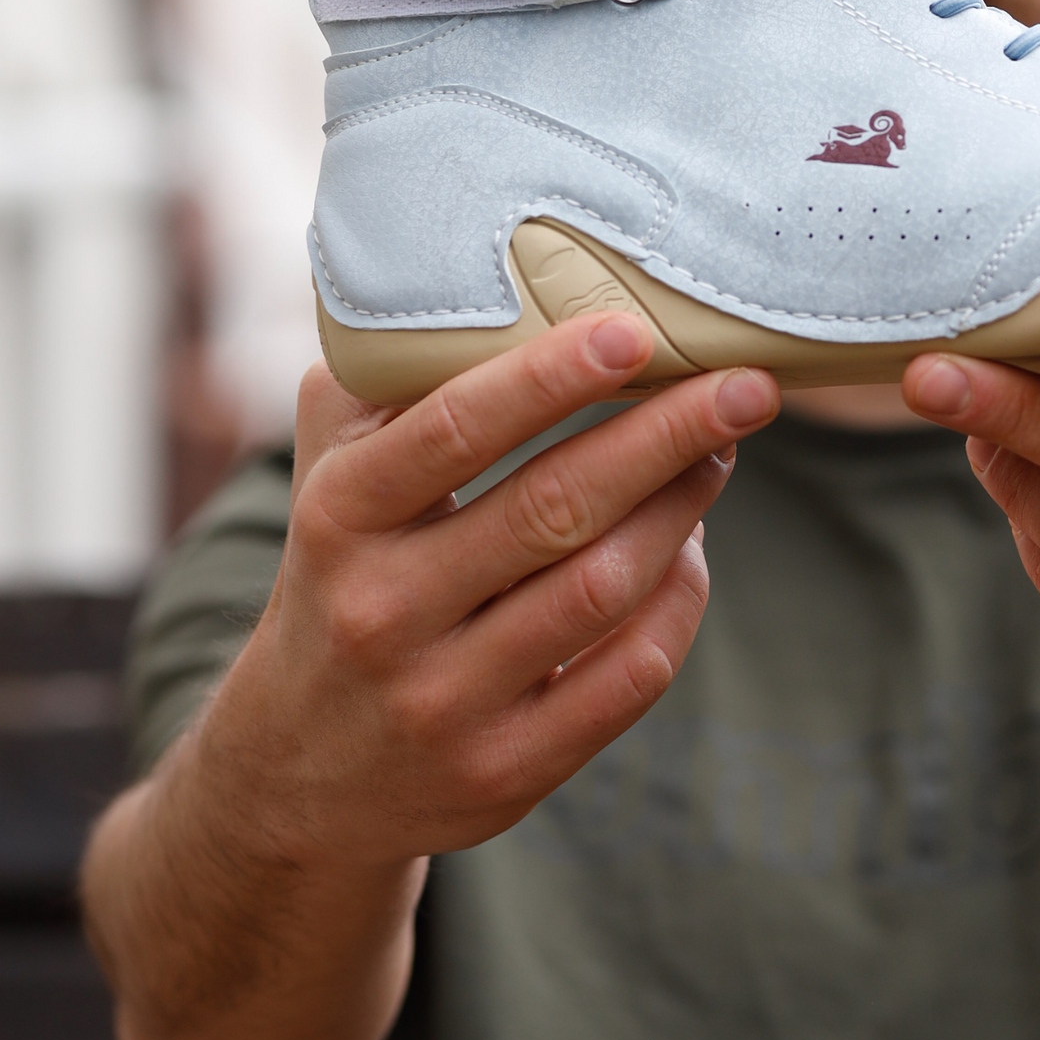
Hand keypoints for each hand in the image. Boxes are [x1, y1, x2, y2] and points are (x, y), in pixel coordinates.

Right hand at [83, 314, 779, 1039]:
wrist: (292, 781)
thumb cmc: (338, 580)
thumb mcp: (325, 477)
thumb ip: (378, 379)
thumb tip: (447, 258)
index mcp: (338, 518)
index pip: (455, 431)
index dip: (552, 378)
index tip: (636, 329)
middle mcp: (384, 612)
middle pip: (556, 508)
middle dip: (668, 437)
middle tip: (746, 386)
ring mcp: (444, 703)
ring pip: (604, 588)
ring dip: (683, 509)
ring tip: (723, 450)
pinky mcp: (504, 774)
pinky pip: (627, 676)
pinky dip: (677, 603)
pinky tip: (692, 550)